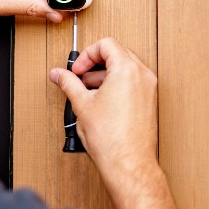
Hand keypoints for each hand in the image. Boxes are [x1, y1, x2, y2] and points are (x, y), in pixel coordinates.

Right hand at [49, 38, 157, 175]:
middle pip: (116, 53)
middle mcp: (142, 76)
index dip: (87, 55)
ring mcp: (148, 89)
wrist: (128, 163)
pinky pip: (132, 83)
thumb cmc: (111, 138)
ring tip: (88, 92)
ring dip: (104, 75)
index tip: (77, 69)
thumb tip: (59, 75)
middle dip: (95, 64)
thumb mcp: (82, 104)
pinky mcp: (149, 102)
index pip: (106, 45)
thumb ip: (69, 83)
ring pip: (124, 68)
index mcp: (127, 70)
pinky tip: (101, 102)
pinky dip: (116, 85)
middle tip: (80, 78)